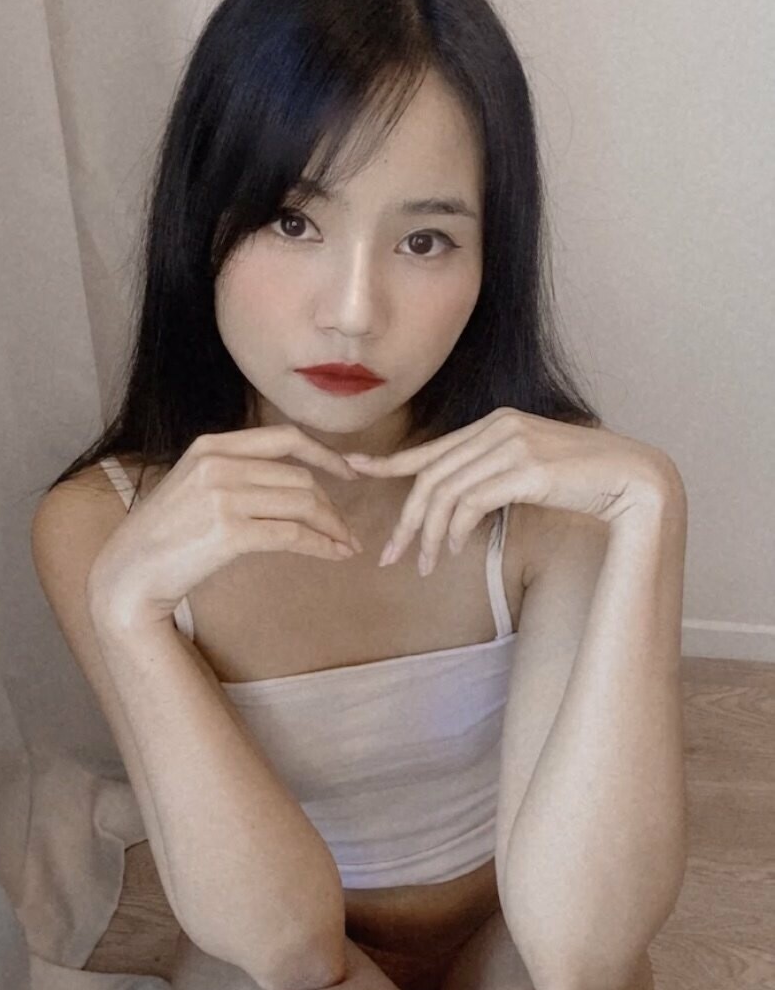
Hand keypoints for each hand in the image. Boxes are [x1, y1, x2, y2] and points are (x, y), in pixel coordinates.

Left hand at [342, 407, 680, 573]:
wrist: (634, 478)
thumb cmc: (586, 481)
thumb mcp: (530, 473)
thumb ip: (494, 478)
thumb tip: (459, 508)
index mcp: (495, 423)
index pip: (431, 448)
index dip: (389, 463)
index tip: (354, 470)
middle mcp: (497, 428)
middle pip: (431, 476)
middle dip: (406, 520)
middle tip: (391, 556)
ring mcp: (511, 445)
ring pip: (445, 493)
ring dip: (429, 535)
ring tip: (425, 566)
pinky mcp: (525, 468)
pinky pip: (470, 502)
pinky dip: (455, 529)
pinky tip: (454, 550)